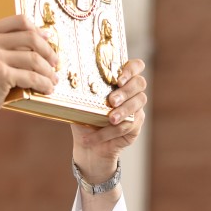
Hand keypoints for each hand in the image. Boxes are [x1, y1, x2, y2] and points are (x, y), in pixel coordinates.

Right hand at [0, 15, 57, 158]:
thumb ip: (2, 45)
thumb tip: (40, 38)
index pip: (19, 20)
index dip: (38, 29)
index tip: (47, 39)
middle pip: (31, 37)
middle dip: (48, 51)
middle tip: (55, 63)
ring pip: (34, 59)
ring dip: (48, 72)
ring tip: (53, 80)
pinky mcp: (0, 74)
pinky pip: (31, 77)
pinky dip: (43, 84)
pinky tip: (47, 89)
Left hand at [71, 58, 146, 180]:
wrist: (86, 144)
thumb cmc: (83, 119)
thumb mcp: (79, 104)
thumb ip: (82, 91)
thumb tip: (71, 78)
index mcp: (117, 81)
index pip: (135, 66)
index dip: (131, 69)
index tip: (118, 79)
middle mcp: (130, 92)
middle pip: (139, 83)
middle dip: (126, 91)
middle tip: (112, 101)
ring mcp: (136, 108)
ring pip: (138, 103)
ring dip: (123, 111)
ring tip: (110, 119)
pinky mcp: (136, 125)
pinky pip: (131, 124)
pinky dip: (113, 130)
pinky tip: (100, 135)